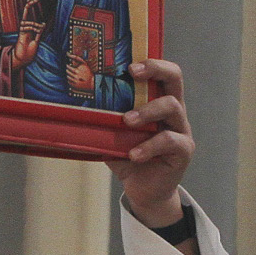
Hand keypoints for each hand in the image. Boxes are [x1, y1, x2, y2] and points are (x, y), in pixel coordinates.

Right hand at [14, 0, 42, 70]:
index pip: (31, 14)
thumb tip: (44, 23)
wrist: (22, 60)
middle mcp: (25, 27)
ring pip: (29, 21)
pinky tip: (38, 29)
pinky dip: (33, 27)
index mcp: (30, 28)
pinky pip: (26, 26)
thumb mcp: (38, 41)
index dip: (33, 5)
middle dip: (31, 4)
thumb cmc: (29, 52)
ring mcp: (23, 30)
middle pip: (27, 12)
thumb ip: (40, 32)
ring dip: (36, 25)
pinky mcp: (21, 33)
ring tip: (39, 31)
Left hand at [67, 55, 95, 98]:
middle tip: (73, 70)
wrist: (92, 82)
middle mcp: (74, 76)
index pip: (68, 67)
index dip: (69, 66)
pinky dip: (70, 79)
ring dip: (69, 74)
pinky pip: (68, 81)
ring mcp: (74, 81)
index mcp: (76, 71)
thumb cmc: (88, 72)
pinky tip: (75, 79)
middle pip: (67, 71)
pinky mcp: (74, 85)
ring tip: (74, 74)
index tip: (70, 66)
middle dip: (69, 70)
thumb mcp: (84, 64)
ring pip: (67, 76)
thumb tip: (67, 53)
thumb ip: (76, 58)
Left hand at [115, 58, 193, 227]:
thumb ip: (104, 120)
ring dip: (146, 111)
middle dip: (155, 70)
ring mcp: (181, 130)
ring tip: (127, 121)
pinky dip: (149, 146)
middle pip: (175, 78)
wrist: (144, 191)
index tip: (128, 66)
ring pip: (172, 107)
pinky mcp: (183, 151)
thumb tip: (72, 106)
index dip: (151, 63)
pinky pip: (170, 141)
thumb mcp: (112, 135)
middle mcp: (174, 111)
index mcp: (158, 101)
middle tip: (132, 74)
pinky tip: (134, 155)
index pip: (163, 73)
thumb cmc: (128, 158)